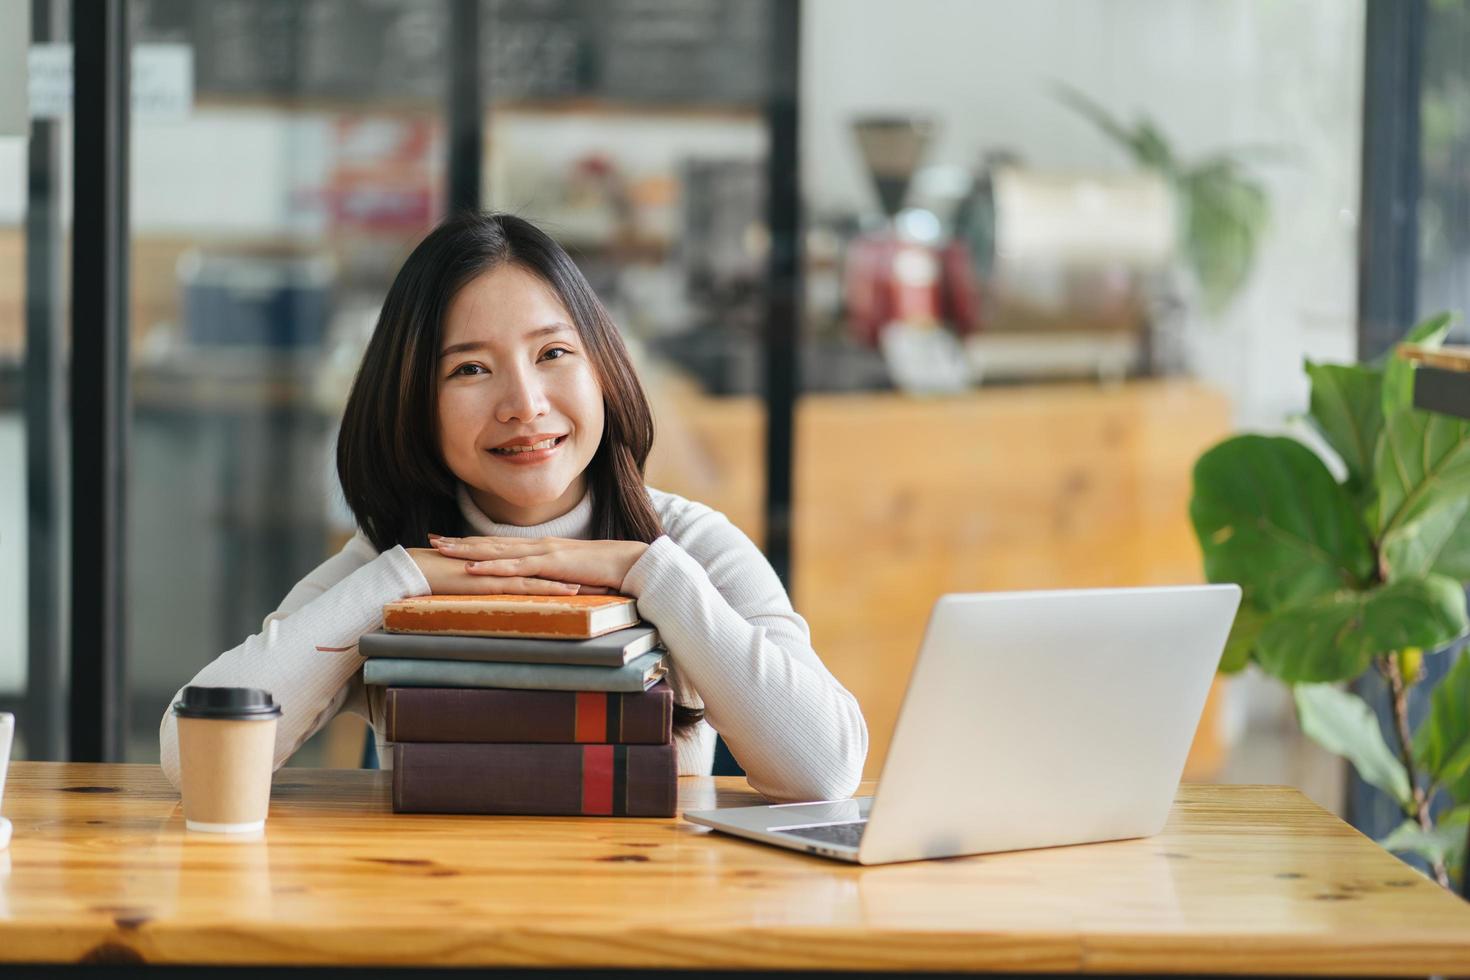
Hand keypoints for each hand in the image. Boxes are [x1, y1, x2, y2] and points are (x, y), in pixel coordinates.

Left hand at [426, 534, 649, 593]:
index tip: (448, 541)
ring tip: (441, 550)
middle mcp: (538, 546)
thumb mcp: (573, 575)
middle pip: (491, 543)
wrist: (631, 564)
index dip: (473, 542)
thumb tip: (543, 588)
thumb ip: (555, 579)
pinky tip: (473, 570)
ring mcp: (544, 553)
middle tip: (430, 540)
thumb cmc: (607, 572)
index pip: (500, 544)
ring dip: (466, 551)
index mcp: (542, 548)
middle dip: (459, 542)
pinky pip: (517, 568)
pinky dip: (492, 568)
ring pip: (496, 552)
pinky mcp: (552, 566)